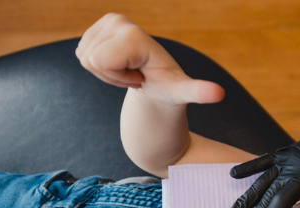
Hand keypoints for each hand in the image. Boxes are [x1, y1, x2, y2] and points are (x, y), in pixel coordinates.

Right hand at [76, 13, 223, 106]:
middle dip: (110, 74)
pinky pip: (81, 53)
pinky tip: (121, 65)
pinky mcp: (97, 26)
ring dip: (106, 72)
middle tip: (135, 74)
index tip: (140, 76)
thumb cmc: (169, 87)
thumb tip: (219, 94)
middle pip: (90, 58)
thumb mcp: (183, 91)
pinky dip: (99, 66)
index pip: (98, 61)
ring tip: (130, 70)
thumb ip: (199, 91)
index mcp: (133, 34)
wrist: (160, 80)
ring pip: (84, 56)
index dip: (116, 76)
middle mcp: (119, 20)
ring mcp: (106, 21)